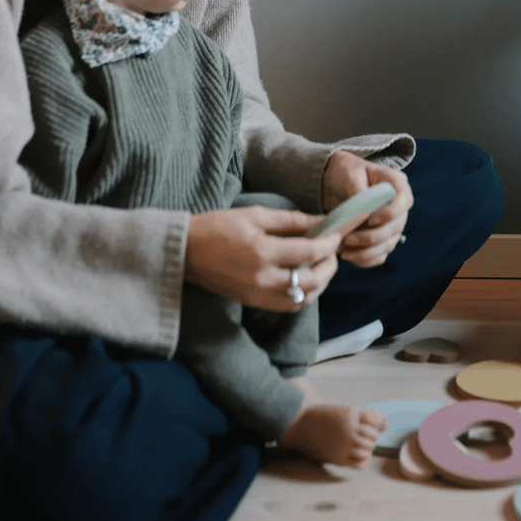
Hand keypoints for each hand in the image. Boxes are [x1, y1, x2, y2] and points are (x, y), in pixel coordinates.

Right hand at [185, 205, 341, 310]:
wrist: (184, 252)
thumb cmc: (218, 227)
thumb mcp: (255, 215)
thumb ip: (291, 220)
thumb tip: (320, 221)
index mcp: (263, 252)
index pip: (310, 252)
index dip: (329, 243)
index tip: (337, 234)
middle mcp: (263, 279)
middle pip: (312, 281)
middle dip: (329, 266)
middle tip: (332, 252)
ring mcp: (258, 295)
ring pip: (303, 299)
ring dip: (320, 284)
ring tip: (322, 266)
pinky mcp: (253, 302)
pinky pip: (288, 306)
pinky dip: (303, 295)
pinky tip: (305, 279)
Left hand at [322, 150, 413, 267]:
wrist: (335, 182)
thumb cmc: (345, 171)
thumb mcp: (350, 173)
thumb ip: (358, 190)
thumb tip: (363, 212)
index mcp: (396, 184)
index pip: (403, 201)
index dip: (390, 214)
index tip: (370, 220)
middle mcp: (399, 206)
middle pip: (396, 228)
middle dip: (372, 237)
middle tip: (348, 239)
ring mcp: (392, 224)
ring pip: (388, 244)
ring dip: (368, 252)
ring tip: (345, 252)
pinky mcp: (382, 238)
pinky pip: (380, 255)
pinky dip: (366, 259)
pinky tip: (350, 256)